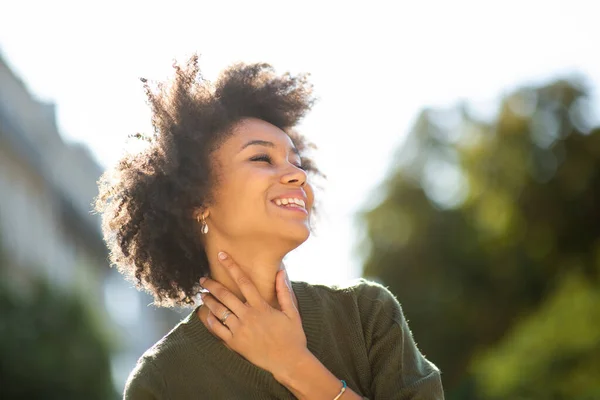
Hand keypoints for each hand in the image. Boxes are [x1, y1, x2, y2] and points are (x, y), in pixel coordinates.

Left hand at [199, 252, 308, 376]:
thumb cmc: (293, 337)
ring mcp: (240, 330)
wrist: (288, 362)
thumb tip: (281, 272)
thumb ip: (284, 292)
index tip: (221, 256)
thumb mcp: (292, 312)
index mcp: (261, 307)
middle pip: (225, 296)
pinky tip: (207, 315)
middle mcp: (248, 316)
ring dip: (209, 301)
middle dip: (212, 285)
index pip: (244, 282)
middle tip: (203, 279)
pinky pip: (218, 330)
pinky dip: (210, 321)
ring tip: (202, 295)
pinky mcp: (235, 343)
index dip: (232, 267)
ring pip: (219, 311)